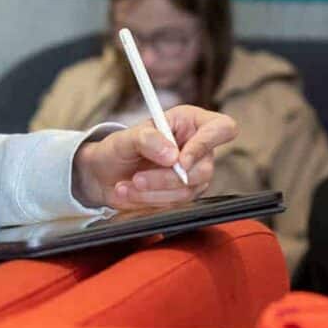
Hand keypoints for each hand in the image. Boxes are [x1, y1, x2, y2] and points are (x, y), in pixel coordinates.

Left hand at [72, 105, 236, 209]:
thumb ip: (147, 139)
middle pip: (204, 169)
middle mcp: (198, 148)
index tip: (179, 160)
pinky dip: (149, 202)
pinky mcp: (183, 195)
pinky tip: (129, 193)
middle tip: (138, 178)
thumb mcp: (126, 137)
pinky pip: (175, 205)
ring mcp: (193, 174)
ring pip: (188, 191)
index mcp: (191, 122)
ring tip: (126, 186)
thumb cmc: (119, 148)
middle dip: (167, 178)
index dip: (207, 144)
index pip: (222, 128)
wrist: (105, 174)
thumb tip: (171, 155)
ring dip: (153, 192)